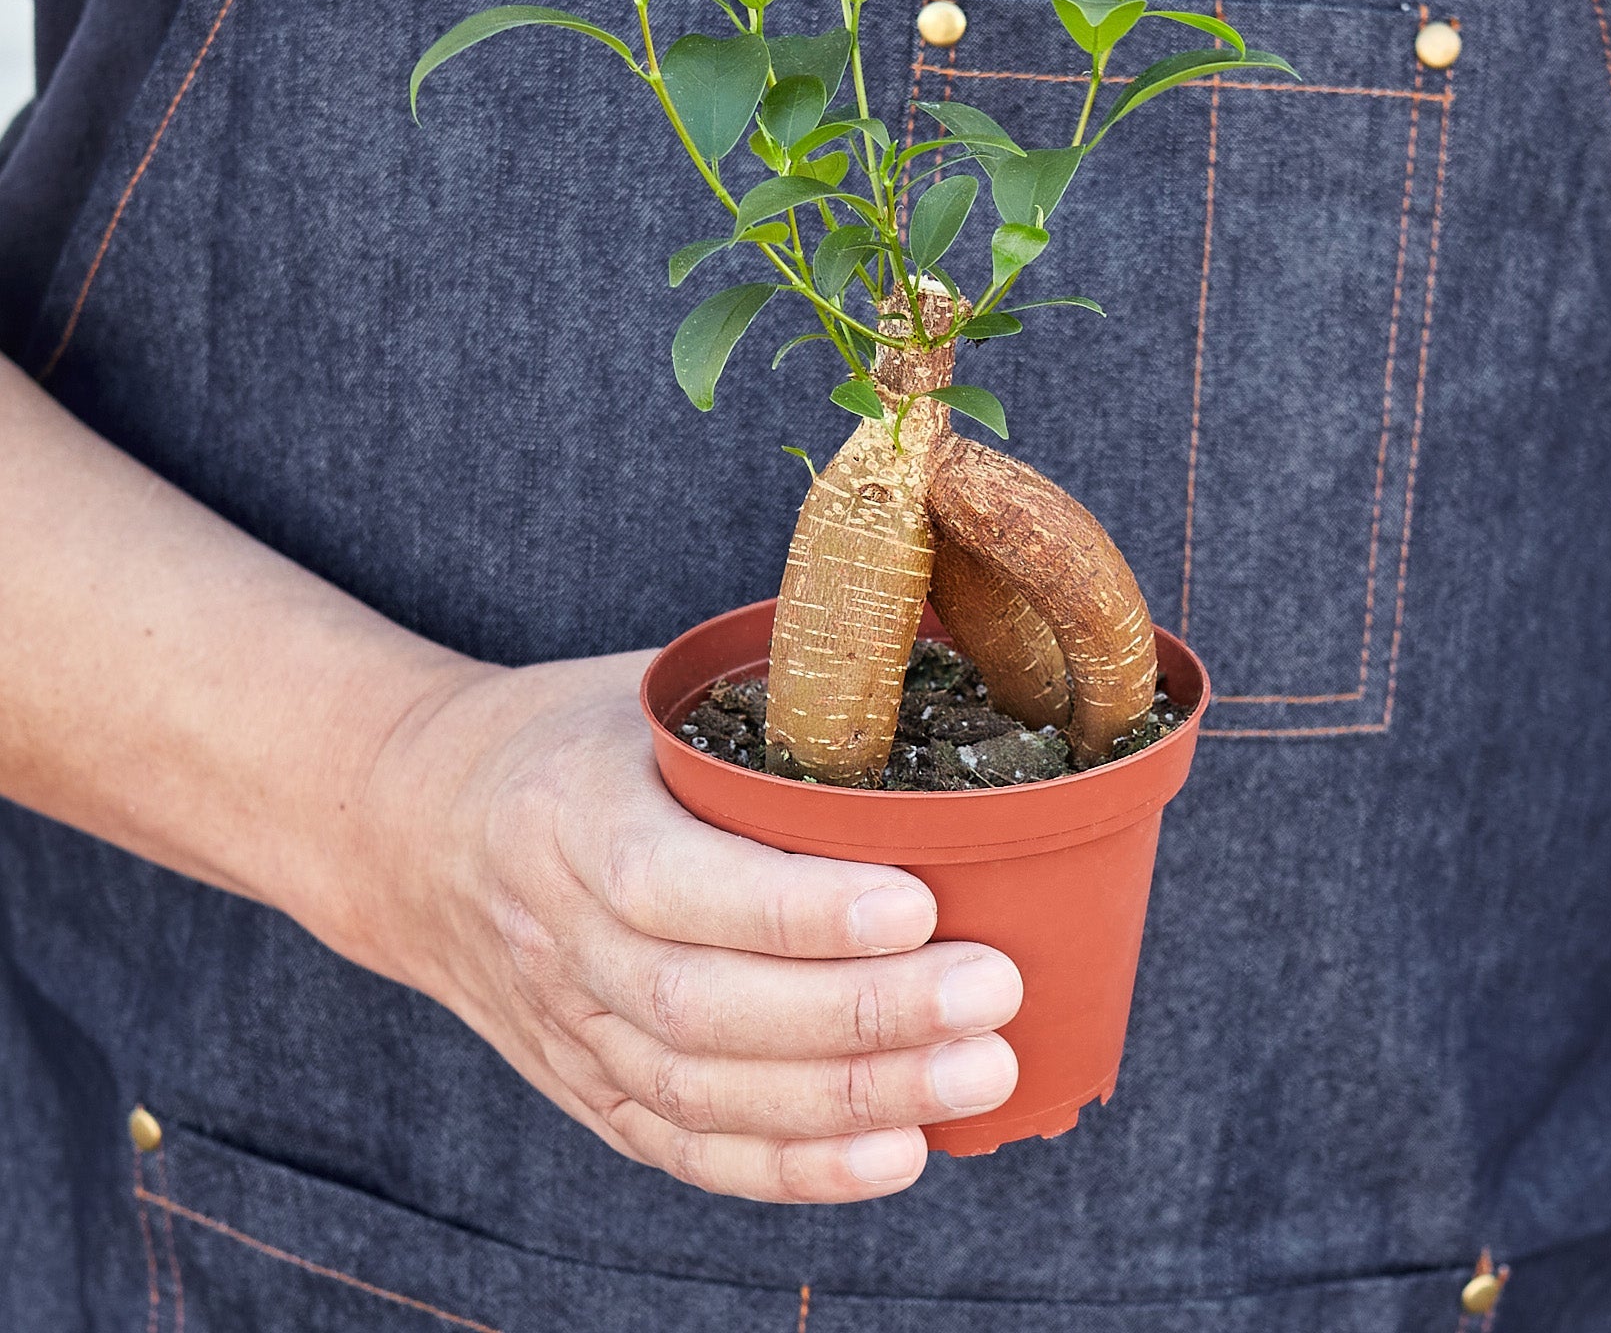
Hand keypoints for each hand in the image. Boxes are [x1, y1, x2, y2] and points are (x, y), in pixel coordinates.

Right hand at [345, 650, 1022, 1202]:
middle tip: (990, 990)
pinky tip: (898, 1152)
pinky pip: (688, 1148)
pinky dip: (795, 1168)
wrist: (415, 829)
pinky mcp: (588, 1087)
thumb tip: (941, 647)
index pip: (674, 883)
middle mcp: (560, 934)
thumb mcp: (646, 690)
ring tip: (979, 1070)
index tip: (917, 904)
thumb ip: (768, 692)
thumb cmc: (568, 739)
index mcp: (569, 814)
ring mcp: (568, 1025)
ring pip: (704, 1092)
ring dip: (852, 1100)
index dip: (796, 911)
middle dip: (861, 1014)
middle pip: (704, 1007)